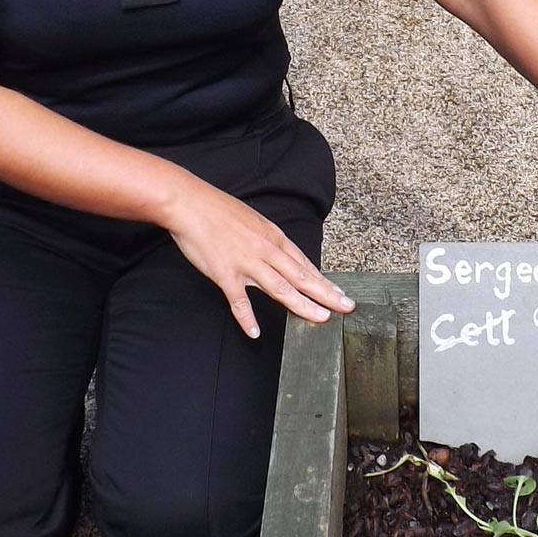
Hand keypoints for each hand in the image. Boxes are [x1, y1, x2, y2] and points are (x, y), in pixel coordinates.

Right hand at [161, 177, 355, 338]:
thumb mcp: (254, 221)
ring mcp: (247, 263)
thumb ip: (268, 240)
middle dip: (326, 293)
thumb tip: (280, 254)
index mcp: (273, 237)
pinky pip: (239, 301)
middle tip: (347, 307)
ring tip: (321, 318)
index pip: (304, 263)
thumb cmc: (219, 211)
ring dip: (303, 305)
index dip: (323, 280)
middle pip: (301, 276)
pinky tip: (255, 332)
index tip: (339, 293)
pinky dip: (247, 318)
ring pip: (281, 288)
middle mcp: (266, 251)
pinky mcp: (225, 274)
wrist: (190, 203)